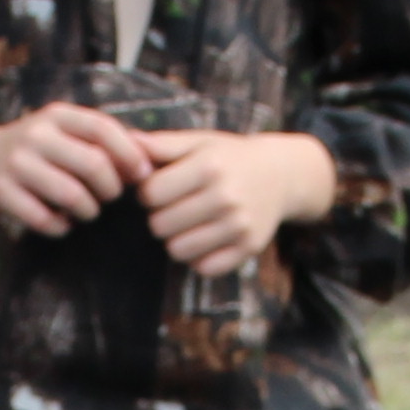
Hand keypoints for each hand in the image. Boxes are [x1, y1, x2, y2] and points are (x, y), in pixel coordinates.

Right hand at [0, 103, 154, 237]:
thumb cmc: (31, 148)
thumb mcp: (60, 130)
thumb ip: (99, 138)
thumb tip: (150, 157)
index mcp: (57, 115)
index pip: (103, 129)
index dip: (130, 154)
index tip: (141, 176)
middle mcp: (36, 134)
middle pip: (94, 165)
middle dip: (110, 189)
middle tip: (108, 197)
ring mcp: (16, 163)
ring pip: (72, 196)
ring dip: (88, 211)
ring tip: (87, 211)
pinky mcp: (0, 192)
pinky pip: (45, 219)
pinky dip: (61, 227)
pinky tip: (61, 222)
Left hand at [134, 129, 335, 275]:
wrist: (281, 174)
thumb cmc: (229, 157)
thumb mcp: (199, 142)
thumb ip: (162, 144)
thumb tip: (127, 142)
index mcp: (209, 166)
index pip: (150, 194)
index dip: (148, 192)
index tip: (160, 188)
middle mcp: (225, 197)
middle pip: (159, 225)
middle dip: (160, 216)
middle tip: (174, 207)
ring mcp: (239, 226)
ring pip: (177, 250)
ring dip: (176, 239)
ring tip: (187, 223)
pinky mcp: (248, 248)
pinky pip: (203, 268)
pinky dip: (198, 258)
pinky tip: (204, 239)